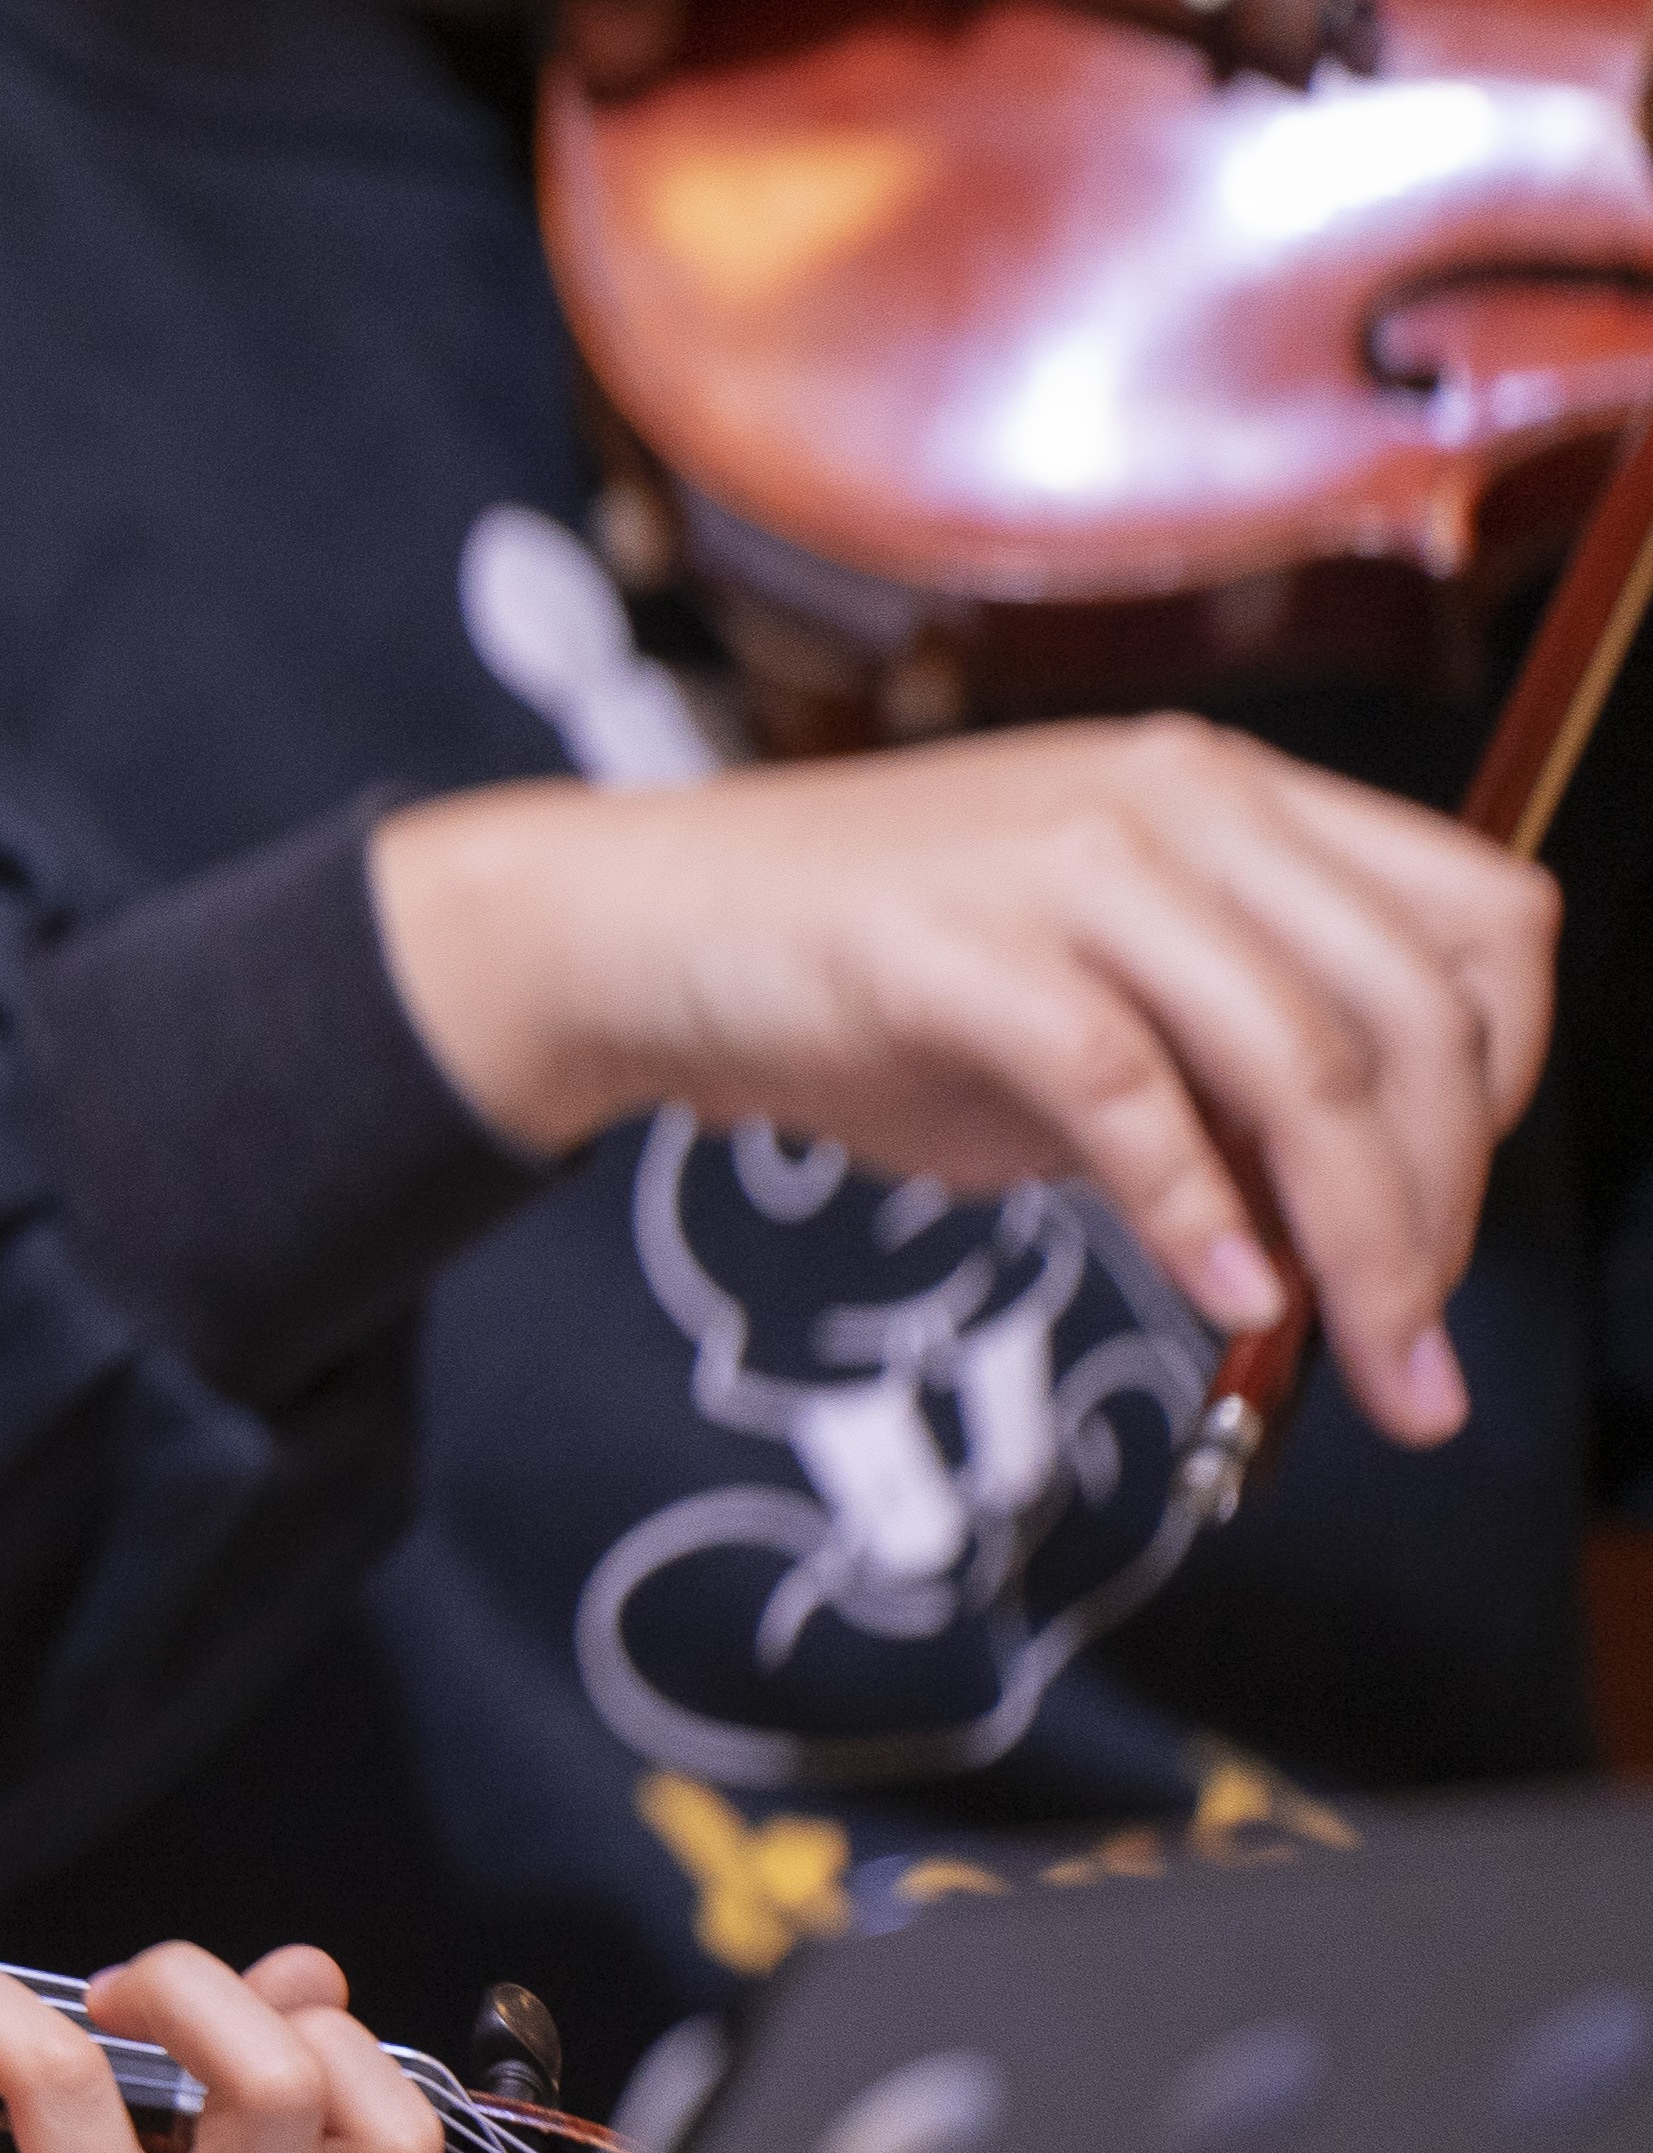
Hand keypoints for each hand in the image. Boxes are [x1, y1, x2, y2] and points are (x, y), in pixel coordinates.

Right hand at [368, 726, 1556, 1442]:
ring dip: (1357, 1239)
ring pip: (1305, 1059)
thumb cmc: (865, 977)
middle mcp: (1179, 799)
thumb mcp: (1090, 1014)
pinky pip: (1133, 1091)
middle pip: (1417, 1013)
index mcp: (1233, 797)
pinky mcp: (960, 943)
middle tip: (1412, 1349)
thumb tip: (1351, 1234)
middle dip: (1443, 1208)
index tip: (1450, 1213)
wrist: (644, 928)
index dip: (1509, 1083)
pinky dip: (1197, 1215)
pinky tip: (1221, 1297)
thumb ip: (1226, 1089)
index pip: (1481, 923)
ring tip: (1345, 1354)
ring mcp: (1069, 859)